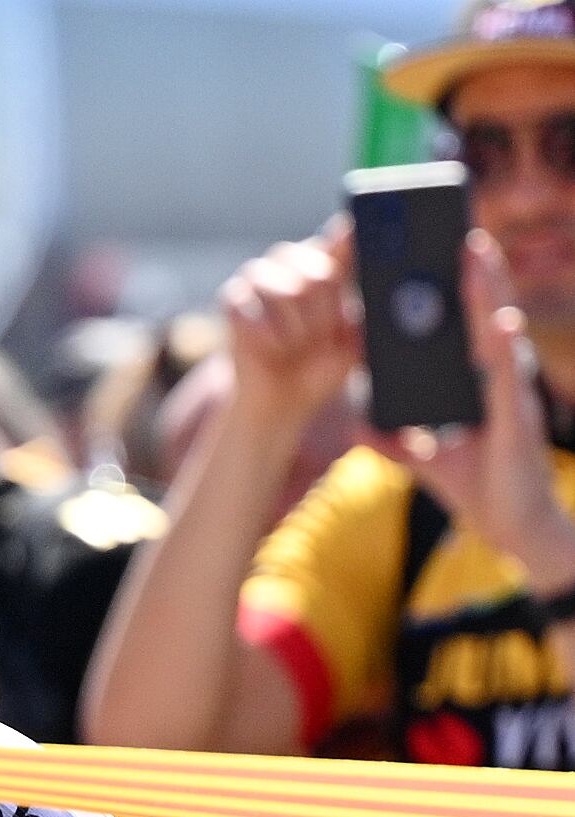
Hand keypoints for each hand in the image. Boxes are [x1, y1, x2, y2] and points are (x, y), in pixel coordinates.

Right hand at [222, 225, 358, 425]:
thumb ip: (362, 314)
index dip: (348, 236)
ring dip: (299, 332)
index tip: (351, 232)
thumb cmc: (321, 366)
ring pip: (290, 293)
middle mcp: (293, 259)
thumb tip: (365, 295)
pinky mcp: (232, 299)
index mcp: (328, 261)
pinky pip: (254, 313)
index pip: (343, 239)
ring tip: (297, 347)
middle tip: (323, 341)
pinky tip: (272, 348)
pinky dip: (269, 339)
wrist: (282, 400)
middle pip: (321, 275)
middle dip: (327, 319)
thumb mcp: (354, 342)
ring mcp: (259, 276)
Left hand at [369, 230, 574, 592]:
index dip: (456, 290)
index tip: (439, 254)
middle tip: (456, 230)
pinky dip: (500, 346)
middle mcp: (498, 377)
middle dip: (472, 272)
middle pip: (483, 313)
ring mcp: (511, 392)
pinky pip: (506, 374)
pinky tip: (496, 323)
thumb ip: (393, 440)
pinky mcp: (517, 415)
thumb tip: (358, 423)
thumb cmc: (479, 486)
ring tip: (475, 253)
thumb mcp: (424, 459)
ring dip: (487, 291)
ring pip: (498, 329)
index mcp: (478, 381)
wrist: (511, 527)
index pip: (465, 326)